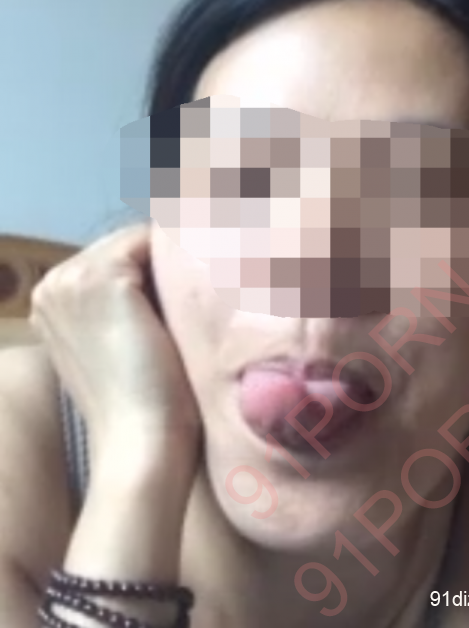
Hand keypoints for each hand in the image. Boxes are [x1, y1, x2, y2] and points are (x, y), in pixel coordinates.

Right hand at [29, 223, 200, 450]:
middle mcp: (52, 283)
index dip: (153, 273)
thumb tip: (169, 272)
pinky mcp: (104, 276)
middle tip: (201, 289)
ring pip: (140, 242)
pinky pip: (153, 241)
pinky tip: (199, 286)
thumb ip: (126, 310)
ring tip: (202, 295)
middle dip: (162, 263)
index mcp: (50, 302)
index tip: (186, 290)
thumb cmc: (141, 407)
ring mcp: (73, 277)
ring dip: (173, 261)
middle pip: (124, 247)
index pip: (112, 261)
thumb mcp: (120, 348)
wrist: (142, 443)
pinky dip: (181, 258)